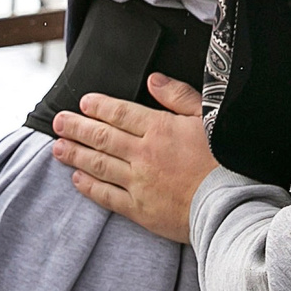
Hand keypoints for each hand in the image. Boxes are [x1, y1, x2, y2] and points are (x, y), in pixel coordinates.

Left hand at [51, 75, 215, 243]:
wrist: (232, 206)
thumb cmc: (226, 161)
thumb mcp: (208, 118)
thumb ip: (179, 97)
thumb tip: (154, 80)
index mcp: (160, 129)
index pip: (120, 113)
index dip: (98, 106)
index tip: (83, 102)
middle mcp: (144, 154)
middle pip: (102, 137)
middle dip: (77, 127)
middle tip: (58, 122)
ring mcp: (139, 182)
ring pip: (98, 164)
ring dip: (76, 154)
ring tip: (58, 147)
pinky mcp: (140, 209)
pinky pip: (107, 196)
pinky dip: (89, 186)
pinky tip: (77, 179)